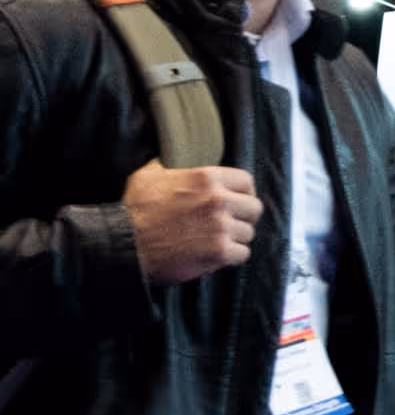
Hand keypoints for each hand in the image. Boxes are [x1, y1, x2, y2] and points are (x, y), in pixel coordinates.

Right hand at [125, 160, 259, 285]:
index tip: (237, 202)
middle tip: (229, 224)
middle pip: (254, 208)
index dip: (243, 193)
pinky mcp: (218, 252)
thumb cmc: (133, 211)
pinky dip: (231, 257)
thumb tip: (171, 157)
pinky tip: (216, 255)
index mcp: (207, 178)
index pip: (246, 182)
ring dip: (234, 239)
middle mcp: (218, 200)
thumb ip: (168, 165)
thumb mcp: (148, 176)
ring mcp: (220, 227)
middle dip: (243, 217)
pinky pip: (242, 254)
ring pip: (247, 233)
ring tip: (215, 241)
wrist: (121, 245)